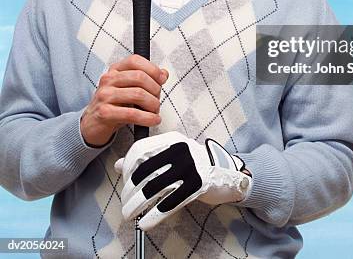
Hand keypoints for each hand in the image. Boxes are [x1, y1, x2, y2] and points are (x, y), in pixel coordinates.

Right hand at [80, 54, 168, 146]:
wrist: (92, 125)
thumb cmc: (112, 104)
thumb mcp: (128, 88)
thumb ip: (146, 78)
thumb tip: (163, 74)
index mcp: (115, 70)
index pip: (135, 61)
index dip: (152, 69)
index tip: (161, 79)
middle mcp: (108, 80)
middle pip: (140, 77)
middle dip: (155, 89)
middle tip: (157, 99)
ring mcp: (105, 95)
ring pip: (138, 94)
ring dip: (153, 104)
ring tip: (155, 111)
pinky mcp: (105, 113)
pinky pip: (132, 114)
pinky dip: (147, 118)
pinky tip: (152, 120)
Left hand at [114, 131, 251, 229]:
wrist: (223, 173)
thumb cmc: (191, 164)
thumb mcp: (170, 154)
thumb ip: (145, 158)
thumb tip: (118, 165)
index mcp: (171, 139)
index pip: (140, 150)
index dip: (127, 168)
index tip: (125, 182)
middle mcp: (180, 149)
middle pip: (144, 172)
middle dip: (129, 191)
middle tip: (125, 204)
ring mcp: (190, 167)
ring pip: (153, 189)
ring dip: (136, 205)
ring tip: (129, 214)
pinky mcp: (198, 185)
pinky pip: (169, 203)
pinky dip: (153, 216)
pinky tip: (145, 223)